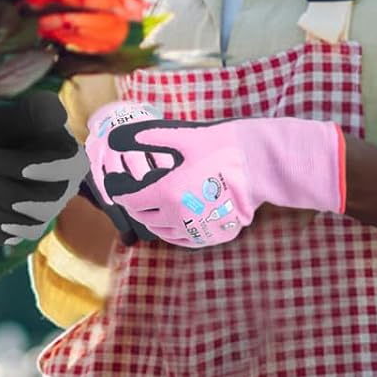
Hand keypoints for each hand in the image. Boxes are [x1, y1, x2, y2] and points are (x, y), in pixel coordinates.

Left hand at [0, 90, 88, 244]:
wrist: (30, 149)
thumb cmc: (31, 126)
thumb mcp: (38, 109)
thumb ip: (42, 108)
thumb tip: (44, 113)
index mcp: (73, 162)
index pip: (49, 169)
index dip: (13, 165)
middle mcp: (65, 193)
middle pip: (28, 201)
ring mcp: (49, 215)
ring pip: (19, 225)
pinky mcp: (30, 230)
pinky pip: (11, 241)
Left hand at [85, 103, 344, 248]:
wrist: (259, 165)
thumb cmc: (220, 146)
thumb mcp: (181, 136)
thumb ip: (146, 138)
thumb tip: (116, 137)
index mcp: (166, 193)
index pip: (130, 201)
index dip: (120, 192)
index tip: (118, 185)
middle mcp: (178, 218)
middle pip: (144, 217)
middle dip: (136, 205)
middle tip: (136, 190)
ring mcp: (197, 230)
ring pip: (163, 232)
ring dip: (154, 218)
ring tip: (155, 201)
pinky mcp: (213, 235)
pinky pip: (185, 240)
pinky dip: (174, 230)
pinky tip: (177, 216)